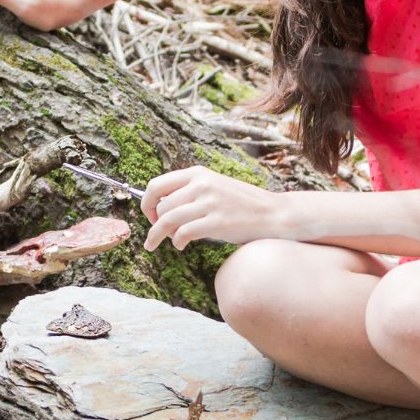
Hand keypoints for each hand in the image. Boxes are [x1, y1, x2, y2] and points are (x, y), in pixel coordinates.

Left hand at [141, 167, 282, 251]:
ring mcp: (210, 203)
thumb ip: (191, 191)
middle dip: (154, 223)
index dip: (146, 202)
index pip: (156, 185)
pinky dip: (176, 242)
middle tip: (157, 233)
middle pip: (161, 206)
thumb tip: (160, 206)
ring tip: (158, 243)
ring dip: (158, 235)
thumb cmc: (242, 204)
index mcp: (198, 174)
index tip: (150, 215)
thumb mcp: (215, 186)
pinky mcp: (217, 222)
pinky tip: (180, 245)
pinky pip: (183, 233)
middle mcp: (202, 185)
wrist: (273, 213)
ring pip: (168, 220)